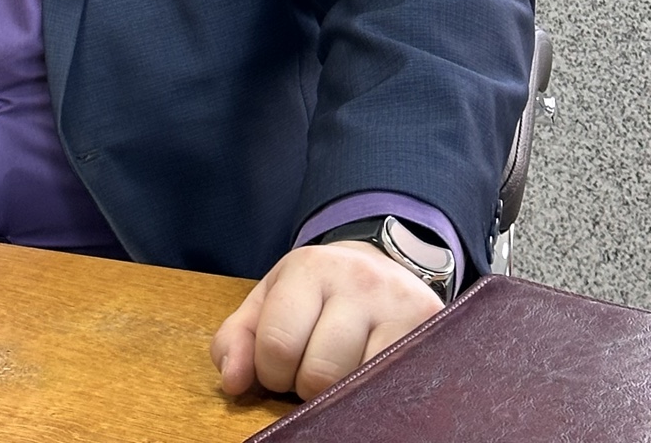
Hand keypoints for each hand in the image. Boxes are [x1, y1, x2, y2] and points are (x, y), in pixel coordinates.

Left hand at [211, 242, 442, 400]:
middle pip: (319, 373)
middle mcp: (358, 280)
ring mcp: (399, 305)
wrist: (382, 266)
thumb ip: (240, 337)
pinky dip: (375, 395)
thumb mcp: (273, 300)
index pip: (277, 344)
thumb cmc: (318, 293)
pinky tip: (369, 380)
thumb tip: (233, 382)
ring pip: (358, 386)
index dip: (271, 372)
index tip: (280, 368)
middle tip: (313, 373)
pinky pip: (394, 386)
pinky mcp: (430, 330)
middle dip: (306, 387)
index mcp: (309, 267)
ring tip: (342, 373)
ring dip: (342, 394)